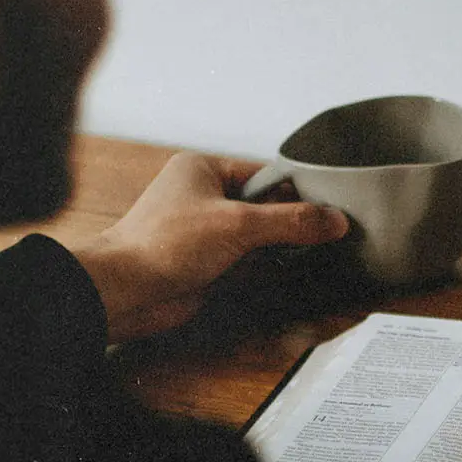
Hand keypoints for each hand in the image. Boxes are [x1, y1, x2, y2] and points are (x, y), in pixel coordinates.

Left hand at [69, 152, 348, 341]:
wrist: (125, 291)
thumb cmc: (164, 244)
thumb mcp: (238, 224)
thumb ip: (291, 222)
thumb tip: (336, 220)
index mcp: (204, 169)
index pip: (266, 174)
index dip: (297, 191)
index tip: (329, 209)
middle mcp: (203, 196)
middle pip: (265, 206)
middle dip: (289, 224)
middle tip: (322, 236)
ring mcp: (204, 231)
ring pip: (258, 236)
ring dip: (277, 250)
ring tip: (304, 257)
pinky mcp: (206, 262)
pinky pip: (247, 260)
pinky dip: (263, 268)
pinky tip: (282, 274)